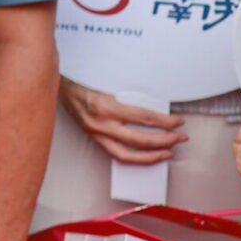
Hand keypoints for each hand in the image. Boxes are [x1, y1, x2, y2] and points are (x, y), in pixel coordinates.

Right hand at [59, 78, 184, 163]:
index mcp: (107, 106)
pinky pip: (117, 155)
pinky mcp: (94, 139)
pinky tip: (147, 156)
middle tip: (180, 137)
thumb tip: (156, 108)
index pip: (145, 118)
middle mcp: (102, 123)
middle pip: (141, 140)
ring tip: (168, 152)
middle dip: (165, 140)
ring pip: (128, 155)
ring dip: (152, 156)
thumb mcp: (108, 84)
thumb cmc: (83, 82)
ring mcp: (96, 134)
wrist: (59, 87)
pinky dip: (135, 158)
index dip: (166, 122)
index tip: (179, 122)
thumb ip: (129, 97)